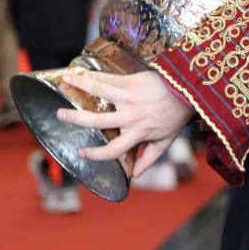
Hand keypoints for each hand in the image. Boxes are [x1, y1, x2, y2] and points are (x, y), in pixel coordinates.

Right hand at [56, 69, 194, 176]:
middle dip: (76, 119)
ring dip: (80, 86)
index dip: (95, 155)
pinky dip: (92, 76)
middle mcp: (131, 117)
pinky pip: (108, 79)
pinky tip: (80, 73)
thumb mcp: (165, 141)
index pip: (113, 151)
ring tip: (65, 81)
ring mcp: (130, 98)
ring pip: (99, 92)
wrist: (188, 91)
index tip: (80, 153)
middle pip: (97, 121)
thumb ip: (149, 158)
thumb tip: (136, 176)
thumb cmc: (175, 117)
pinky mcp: (132, 82)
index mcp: (138, 134)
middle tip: (60, 115)